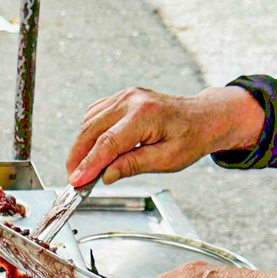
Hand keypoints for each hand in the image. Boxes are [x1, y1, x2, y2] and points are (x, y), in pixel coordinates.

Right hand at [66, 86, 265, 186]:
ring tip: (83, 169)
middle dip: (78, 157)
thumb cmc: (190, 138)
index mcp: (145, 115)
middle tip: (73, 179)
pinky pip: (95, 115)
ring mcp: (125, 96)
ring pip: (89, 122)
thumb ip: (133, 165)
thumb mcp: (166, 160)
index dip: (88, 164)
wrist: (203, 117)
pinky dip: (88, 134)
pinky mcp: (121, 98)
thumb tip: (106, 175)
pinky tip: (91, 150)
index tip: (76, 181)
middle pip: (91, 130)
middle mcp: (131, 100)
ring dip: (81, 147)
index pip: (107, 143)